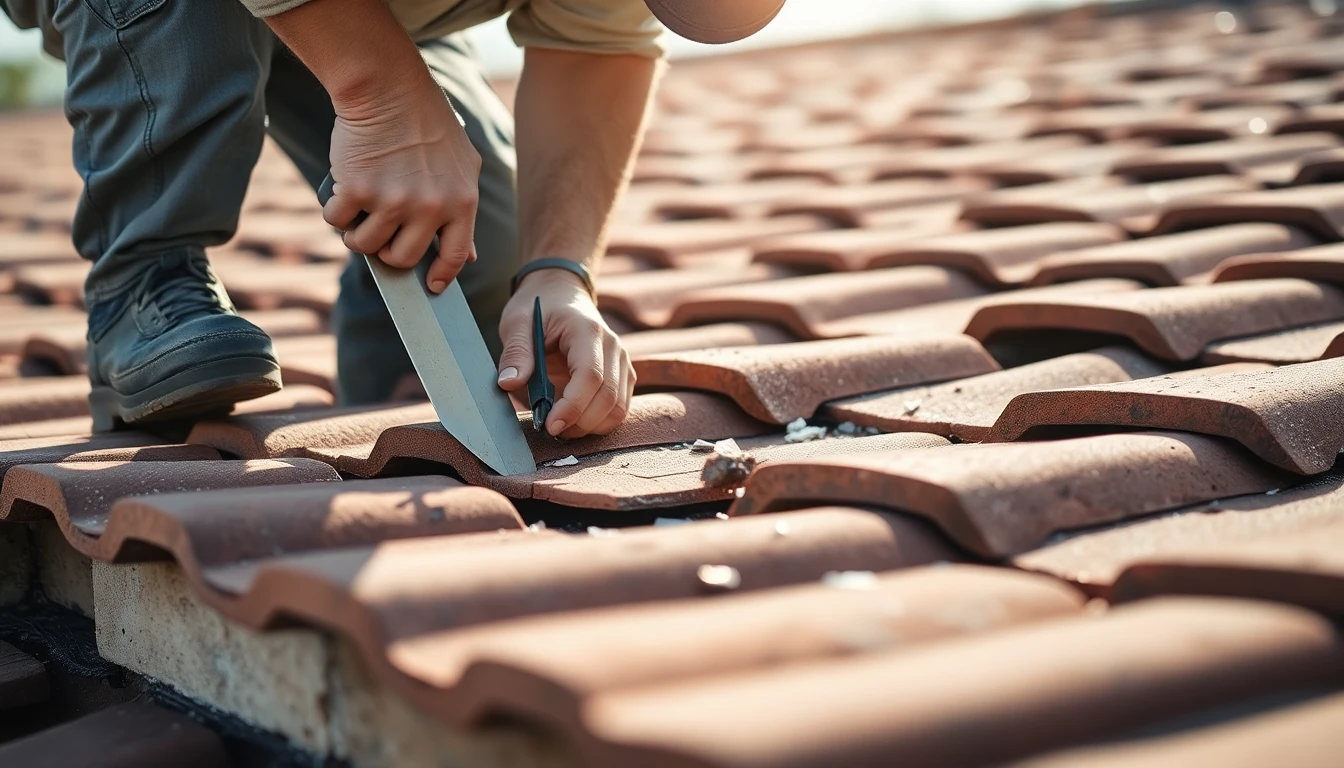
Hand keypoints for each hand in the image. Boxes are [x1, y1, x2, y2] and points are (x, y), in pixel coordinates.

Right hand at [322, 75, 480, 293]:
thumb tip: (469, 256)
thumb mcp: (462, 164)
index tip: (431, 287)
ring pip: (365, 244)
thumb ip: (462, 209)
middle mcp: (429, 207)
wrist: (387, 87)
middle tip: (380, 231)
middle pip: (402, 258)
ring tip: (359, 208)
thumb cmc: (425, 122)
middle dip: (388, 251)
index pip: (455, 256)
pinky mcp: (356, 189)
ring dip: (356, 232)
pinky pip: (336, 221)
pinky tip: (341, 191)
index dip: (441, 276)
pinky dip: (334, 211)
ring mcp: (392, 200)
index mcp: (461, 202)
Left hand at [496, 270, 633, 437]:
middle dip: (579, 423)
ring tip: (560, 426)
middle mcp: (613, 347)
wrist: (562, 294)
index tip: (549, 425)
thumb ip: (515, 353)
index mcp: (587, 331)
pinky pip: (618, 408)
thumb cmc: (539, 308)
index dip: (572, 406)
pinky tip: (573, 420)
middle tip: (550, 430)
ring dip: (590, 427)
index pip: (590, 376)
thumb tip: (509, 383)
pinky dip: (597, 422)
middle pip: (608, 398)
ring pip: (617, 408)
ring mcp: (622, 362)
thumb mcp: (517, 323)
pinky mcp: (623, 375)